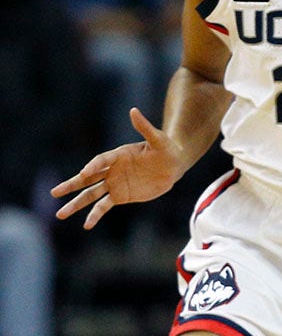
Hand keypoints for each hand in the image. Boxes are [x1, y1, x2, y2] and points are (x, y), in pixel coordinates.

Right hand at [50, 108, 182, 228]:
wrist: (173, 166)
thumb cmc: (166, 149)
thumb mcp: (158, 138)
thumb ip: (145, 127)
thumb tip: (133, 110)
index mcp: (118, 155)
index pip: (101, 160)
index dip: (93, 166)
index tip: (84, 173)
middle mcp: (112, 170)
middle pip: (87, 178)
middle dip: (72, 185)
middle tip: (54, 193)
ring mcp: (114, 184)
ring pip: (91, 194)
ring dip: (76, 204)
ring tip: (60, 214)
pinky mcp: (120, 196)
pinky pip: (104, 206)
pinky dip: (95, 215)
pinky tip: (86, 225)